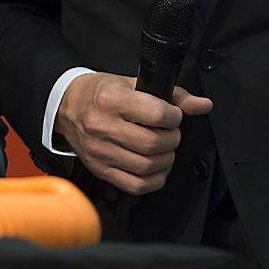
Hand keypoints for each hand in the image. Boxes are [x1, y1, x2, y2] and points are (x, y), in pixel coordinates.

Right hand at [55, 72, 212, 194]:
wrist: (66, 107)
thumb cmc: (99, 94)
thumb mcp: (132, 83)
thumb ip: (172, 95)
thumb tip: (202, 105)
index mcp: (111, 100)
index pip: (157, 115)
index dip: (174, 117)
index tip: (172, 116)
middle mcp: (102, 126)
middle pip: (153, 144)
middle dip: (172, 139)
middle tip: (168, 133)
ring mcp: (99, 151)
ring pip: (147, 166)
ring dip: (165, 159)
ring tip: (162, 149)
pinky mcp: (99, 169)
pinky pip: (135, 185)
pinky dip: (154, 180)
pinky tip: (155, 168)